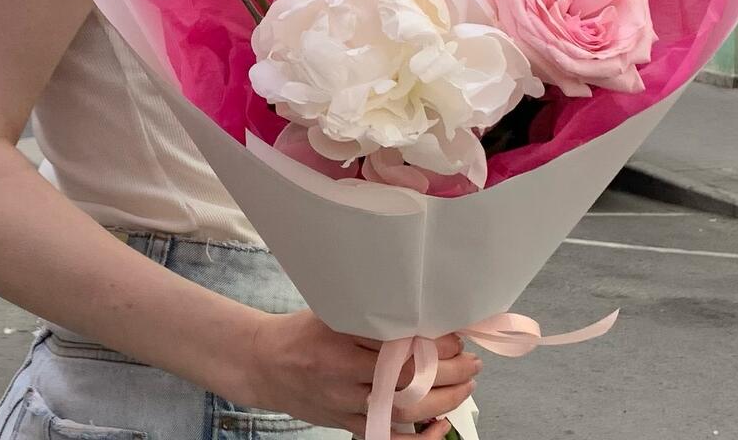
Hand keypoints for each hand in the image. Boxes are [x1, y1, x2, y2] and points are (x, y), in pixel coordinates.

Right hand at [243, 309, 479, 438]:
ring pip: (402, 412)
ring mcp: (346, 405)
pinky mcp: (346, 424)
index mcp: (341, 340)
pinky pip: (386, 439)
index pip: (397, 344)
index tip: (456, 336)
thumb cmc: (303, 331)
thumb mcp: (332, 310)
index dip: (433, 344)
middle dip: (448, 373)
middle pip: (406, 381)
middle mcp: (344, 375)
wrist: (264, 363)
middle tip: (472, 362)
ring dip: (442, 402)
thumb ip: (370, 314)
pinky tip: (440, 428)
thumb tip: (420, 313)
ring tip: (466, 386)